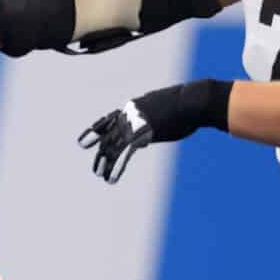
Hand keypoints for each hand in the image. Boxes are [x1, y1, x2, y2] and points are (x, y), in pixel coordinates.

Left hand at [76, 80, 229, 184]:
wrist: (195, 100)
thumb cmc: (186, 104)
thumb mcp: (163, 111)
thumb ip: (151, 121)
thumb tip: (149, 132)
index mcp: (132, 108)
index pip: (108, 121)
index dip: (95, 132)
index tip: (83, 143)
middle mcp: (129, 115)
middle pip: (107, 137)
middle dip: (101, 155)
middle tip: (96, 170)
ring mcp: (134, 124)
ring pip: (112, 146)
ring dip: (106, 164)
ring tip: (102, 176)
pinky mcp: (143, 133)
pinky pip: (124, 154)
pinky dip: (117, 168)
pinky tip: (112, 179)